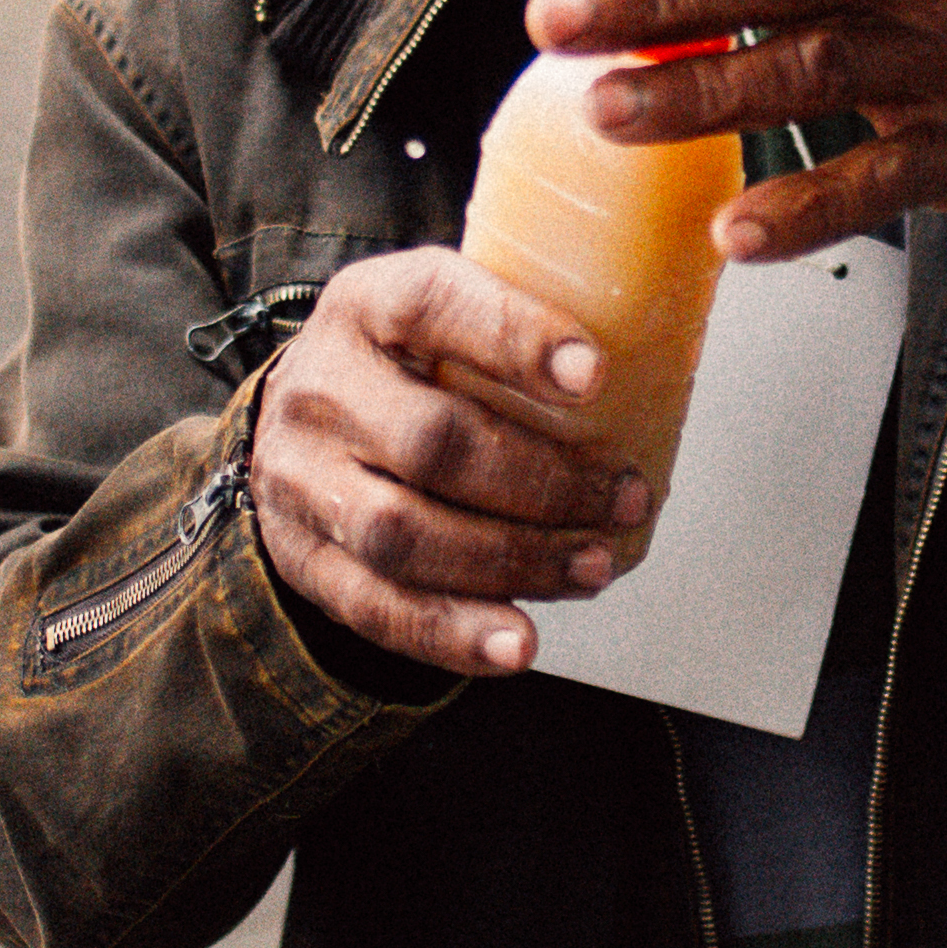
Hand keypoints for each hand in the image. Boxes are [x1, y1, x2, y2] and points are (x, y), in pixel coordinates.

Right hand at [246, 248, 653, 678]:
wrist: (288, 424)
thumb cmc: (399, 367)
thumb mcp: (439, 316)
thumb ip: (517, 325)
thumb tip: (658, 346)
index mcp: (365, 307)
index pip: (430, 305)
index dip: (513, 338)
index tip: (594, 375)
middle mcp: (321, 390)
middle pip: (430, 442)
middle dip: (543, 481)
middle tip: (624, 498)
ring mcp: (301, 481)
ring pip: (404, 535)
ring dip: (513, 562)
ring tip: (592, 568)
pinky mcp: (304, 559)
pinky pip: (377, 608)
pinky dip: (454, 633)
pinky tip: (518, 642)